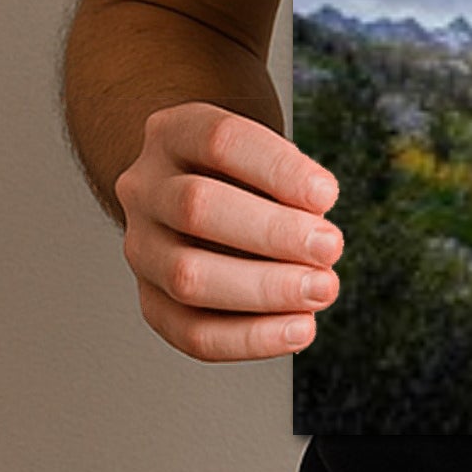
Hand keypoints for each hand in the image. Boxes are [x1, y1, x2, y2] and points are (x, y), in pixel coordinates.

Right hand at [115, 102, 343, 362]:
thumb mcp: (262, 149)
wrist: (193, 187)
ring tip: (322, 290)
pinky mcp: (150, 299)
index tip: (329, 194)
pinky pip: (190, 332)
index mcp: (174, 132)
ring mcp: (140, 246)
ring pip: (187, 276)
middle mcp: (145, 188)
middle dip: (273, 233)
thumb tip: (317, 230)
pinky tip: (298, 329)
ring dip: (265, 289)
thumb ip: (288, 180)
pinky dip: (250, 338)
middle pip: (197, 207)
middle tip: (331, 247)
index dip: (278, 169)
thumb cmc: (244, 168)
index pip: (221, 141)